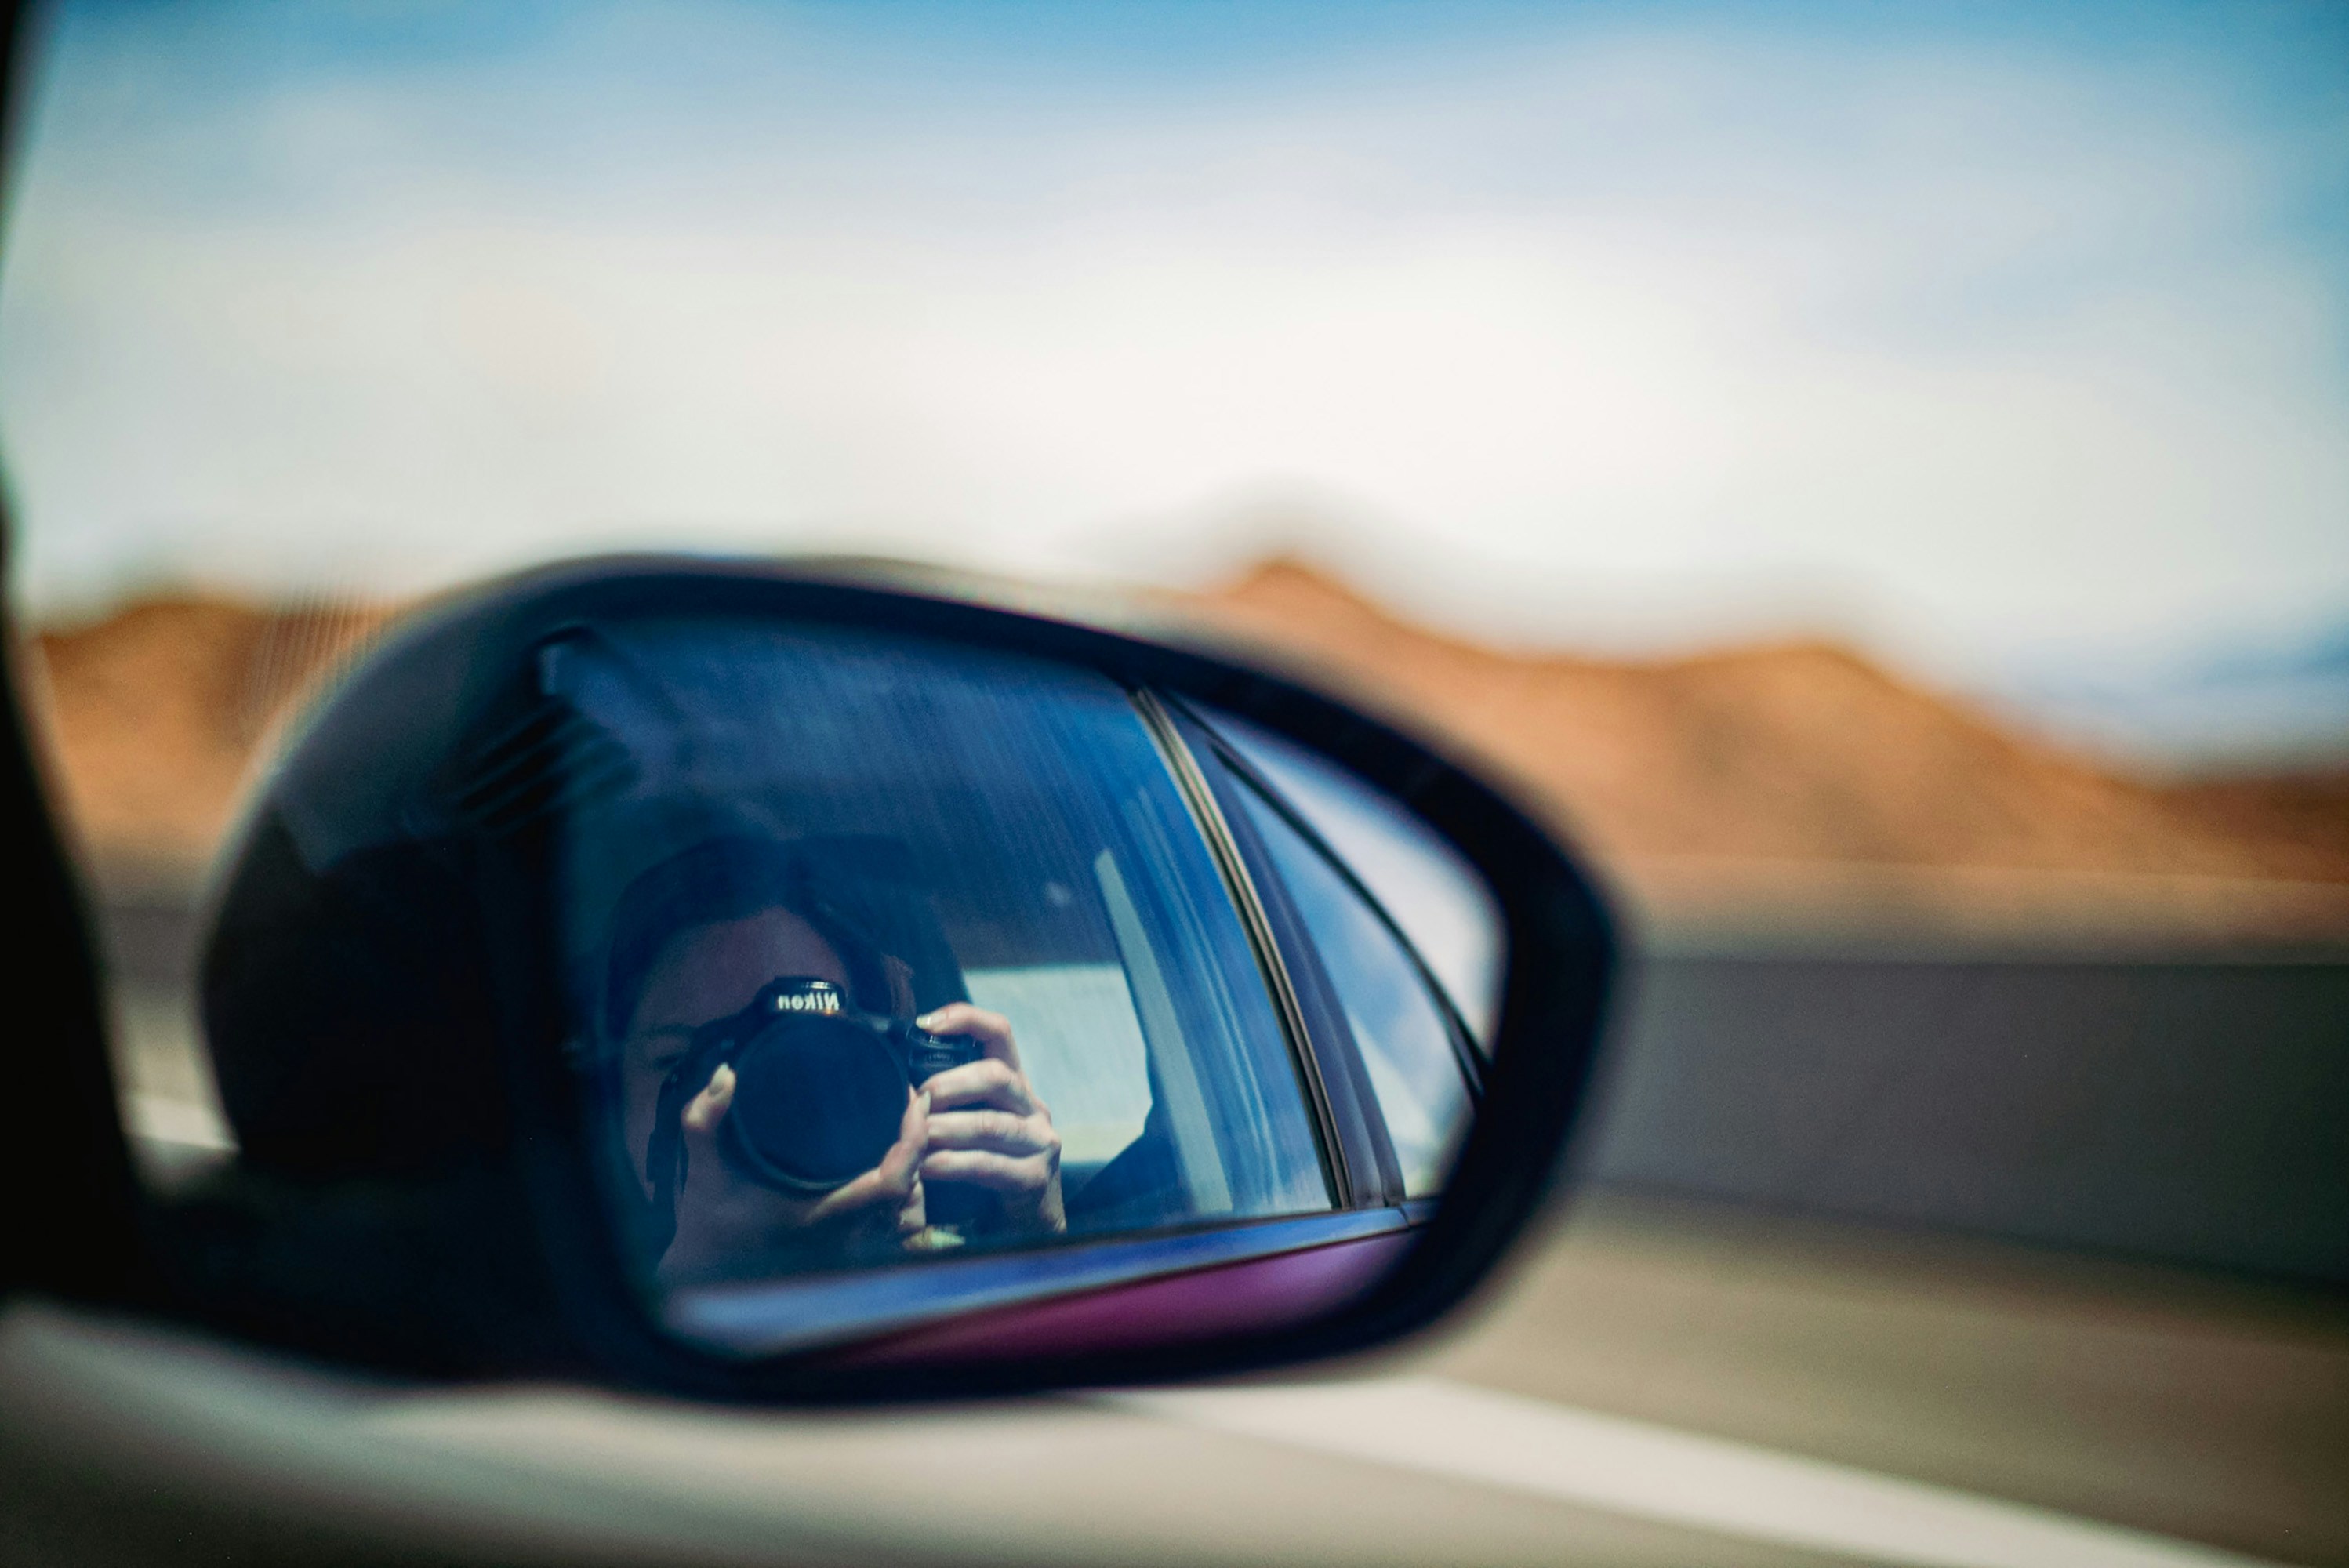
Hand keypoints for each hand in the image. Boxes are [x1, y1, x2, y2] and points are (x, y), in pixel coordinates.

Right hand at [660, 1068, 928, 1281]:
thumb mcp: (702, 1167)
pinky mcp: (853, 1250)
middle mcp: (843, 1238)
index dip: (912, 1143)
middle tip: (911, 1099)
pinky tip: (898, 1161)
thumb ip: (705, 1120)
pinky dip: (906, 1192)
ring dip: (916, 1169)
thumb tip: (727, 1073)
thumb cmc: (710, 1218)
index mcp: (818, 1216)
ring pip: (909, 1211)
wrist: (708, 1263)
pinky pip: (898, 1224)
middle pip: (909, 1192)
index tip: (911, 1100)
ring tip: (908, 1124)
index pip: (888, 1185)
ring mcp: (851, 1248)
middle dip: (919, 1145)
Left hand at [912, 1003, 1065, 1235]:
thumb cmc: (984, 1168)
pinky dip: (953, 1165)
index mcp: (1014, 1085)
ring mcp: (1039, 1142)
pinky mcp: (1035, 1177)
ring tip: (916, 1136)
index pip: (999, 1034)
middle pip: (997, 1075)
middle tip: (919, 1098)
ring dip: (947, 1128)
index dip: (967, 1019)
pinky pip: (990, 1165)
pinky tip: (927, 1167)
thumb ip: (945, 1100)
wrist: (1024, 1225)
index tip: (927, 1023)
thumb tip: (895, 1081)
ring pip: (991, 1123)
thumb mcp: (968, 1124)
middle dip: (952, 1083)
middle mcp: (1032, 1107)